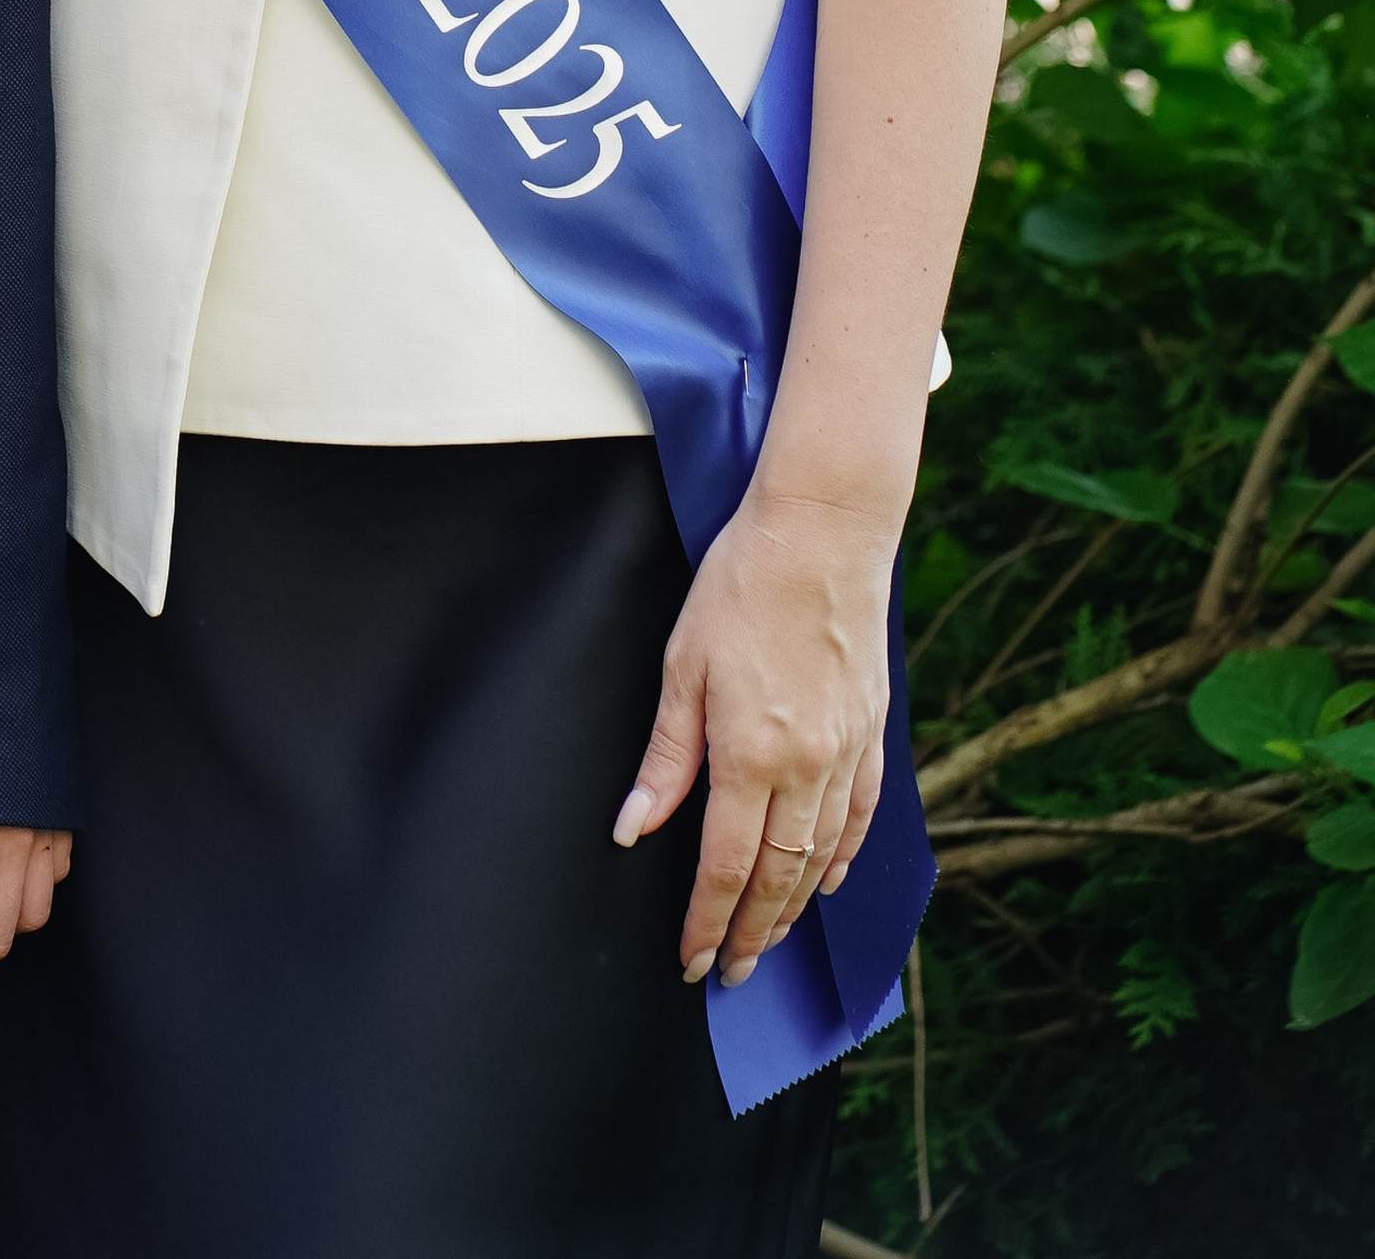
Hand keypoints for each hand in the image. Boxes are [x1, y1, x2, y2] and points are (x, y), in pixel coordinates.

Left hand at [610, 486, 894, 991]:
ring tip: (769, 940)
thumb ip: (666, 758)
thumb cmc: (742, 585)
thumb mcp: (682, 665)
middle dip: (752, 933)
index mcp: (751, 754)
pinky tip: (826, 881)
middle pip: (778, 877)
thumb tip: (633, 830)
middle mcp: (807, 767)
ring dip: (793, 908)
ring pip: (821, 857)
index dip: (708, 922)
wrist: (823, 532)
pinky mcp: (872, 732)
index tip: (692, 961)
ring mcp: (847, 752)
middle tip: (731, 973)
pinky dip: (842, 859)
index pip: (726, 867)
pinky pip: (861, 817)